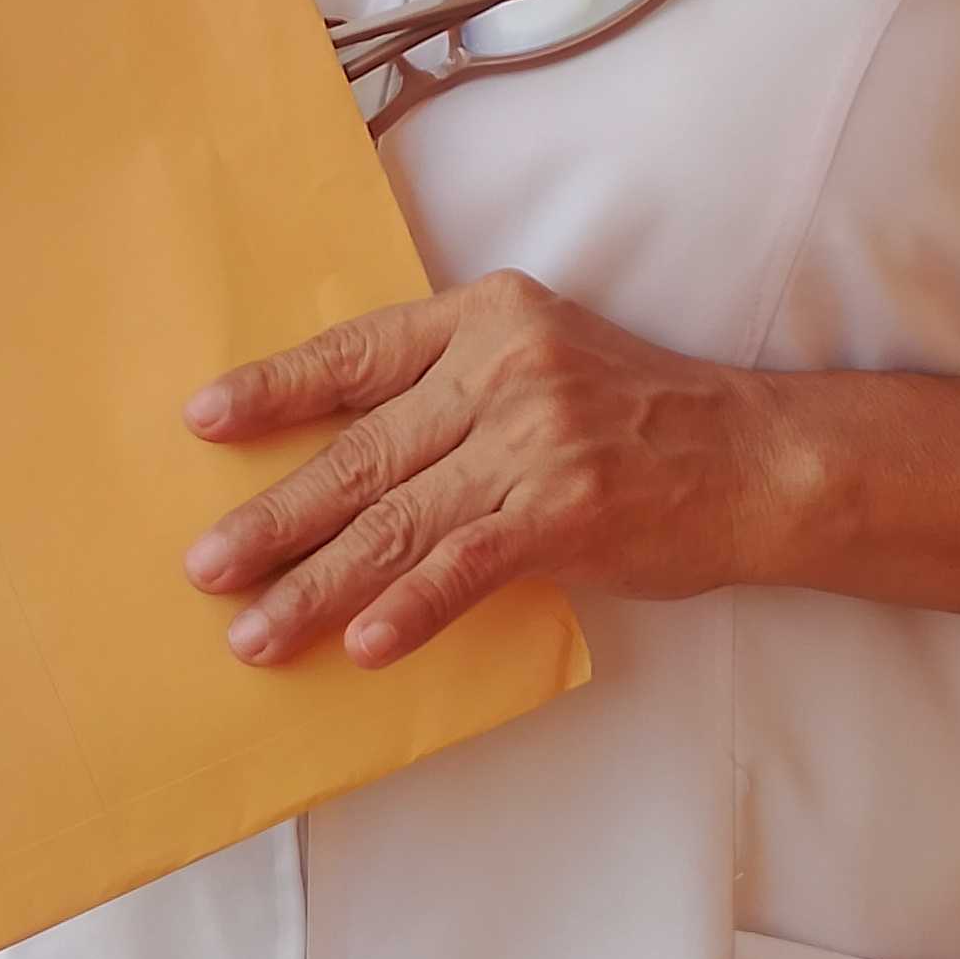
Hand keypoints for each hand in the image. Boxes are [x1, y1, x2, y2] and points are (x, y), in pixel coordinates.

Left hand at [182, 269, 768, 667]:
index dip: (275, 389)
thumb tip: (339, 461)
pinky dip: (411, 607)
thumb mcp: (544, 362)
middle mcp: (504, 368)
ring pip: (399, 520)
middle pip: (363, 452)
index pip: (357, 352)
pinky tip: (363, 642)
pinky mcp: (567, 511)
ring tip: (254, 633)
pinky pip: (467, 565)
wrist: (756, 459)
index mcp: (487, 316)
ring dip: (317, 585)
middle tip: (204, 565)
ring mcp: (536, 439)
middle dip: (274, 517)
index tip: (203, 420)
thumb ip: (454, 388)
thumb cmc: (638, 418)